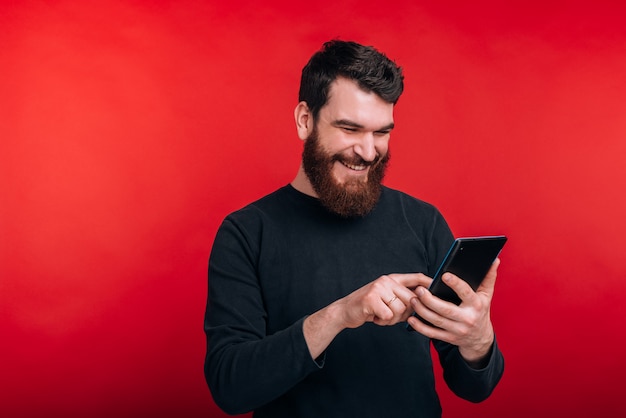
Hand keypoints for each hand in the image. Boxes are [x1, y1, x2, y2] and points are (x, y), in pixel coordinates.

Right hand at [303, 273, 429, 358]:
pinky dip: (383, 321)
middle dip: (405, 313)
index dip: (430, 282)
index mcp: (393, 279)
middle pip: (411, 300)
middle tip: (391, 315)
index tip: (440, 289)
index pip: (417, 277)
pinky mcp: (371, 298)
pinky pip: (389, 315)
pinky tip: (375, 317)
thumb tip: (425, 302)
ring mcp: (378, 288)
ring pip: (401, 309)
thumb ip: (403, 297)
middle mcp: (386, 280)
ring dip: (393, 319)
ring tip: (382, 315)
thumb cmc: (370, 307)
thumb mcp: (387, 298)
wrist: (345, 311)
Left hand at [407, 259, 500, 365]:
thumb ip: (488, 277)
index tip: (444, 275)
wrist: (480, 338)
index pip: (466, 293)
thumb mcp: (486, 295)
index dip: (455, 284)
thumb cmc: (481, 311)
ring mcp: (457, 330)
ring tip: (413, 299)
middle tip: (419, 289)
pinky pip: (432, 333)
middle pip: (446, 310)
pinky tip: (411, 318)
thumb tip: (494, 259)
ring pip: (437, 321)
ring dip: (422, 311)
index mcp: (476, 305)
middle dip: (430, 300)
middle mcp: (467, 319)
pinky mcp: (449, 338)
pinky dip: (420, 327)